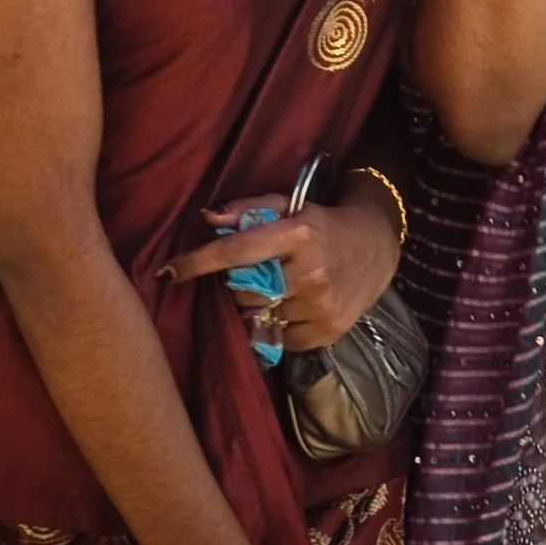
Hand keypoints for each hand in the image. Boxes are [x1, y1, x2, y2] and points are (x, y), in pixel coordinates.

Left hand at [169, 191, 398, 351]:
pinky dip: (278, 324)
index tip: (169, 271)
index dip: (198, 262)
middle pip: (244, 291)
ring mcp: (320, 307)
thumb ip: (248, 211)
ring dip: (258, 305)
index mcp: (299, 235)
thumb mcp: (290, 207)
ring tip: (279, 288)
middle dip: (239, 284)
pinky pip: (280, 337)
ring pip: (260, 316)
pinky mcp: (327, 332)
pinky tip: (295, 305)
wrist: (376, 249)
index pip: (237, 252)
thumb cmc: (323, 225)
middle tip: (256, 273)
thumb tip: (207, 219)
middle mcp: (310, 273)